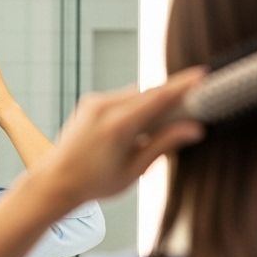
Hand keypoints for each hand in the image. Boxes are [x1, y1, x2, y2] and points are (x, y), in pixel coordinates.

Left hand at [31, 67, 206, 208]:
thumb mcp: (134, 170)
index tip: (202, 74)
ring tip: (161, 126)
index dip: (183, 85)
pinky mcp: (89, 102)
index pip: (159, 98)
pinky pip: (122, 98)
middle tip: (193, 102)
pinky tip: (138, 127)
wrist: (54, 181)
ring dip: (151, 104)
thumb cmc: (95, 182)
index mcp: (119, 125)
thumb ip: (164, 145)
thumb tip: (194, 130)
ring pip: (136, 95)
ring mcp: (95, 102)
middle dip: (171, 96)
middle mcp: (106, 106)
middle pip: (150, 94)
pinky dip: (135, 107)